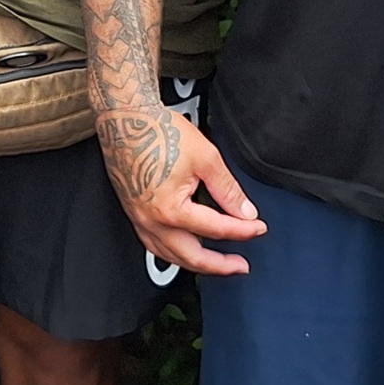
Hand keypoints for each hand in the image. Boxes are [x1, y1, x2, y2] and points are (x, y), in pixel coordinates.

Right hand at [97, 106, 266, 276]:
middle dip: (220, 265)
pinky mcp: (133, 214)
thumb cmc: (158, 132)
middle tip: (240, 266)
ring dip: (196, 264)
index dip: (243, 230)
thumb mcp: (206, 158)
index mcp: (172, 210)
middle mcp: (152, 221)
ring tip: (216, 264)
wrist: (126, 119)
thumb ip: (227, 190)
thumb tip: (244, 211)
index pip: (216, 229)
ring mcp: (139, 220)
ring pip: (170, 257)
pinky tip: (183, 251)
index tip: (257, 228)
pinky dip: (173, 254)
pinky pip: (154, 246)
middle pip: (192, 256)